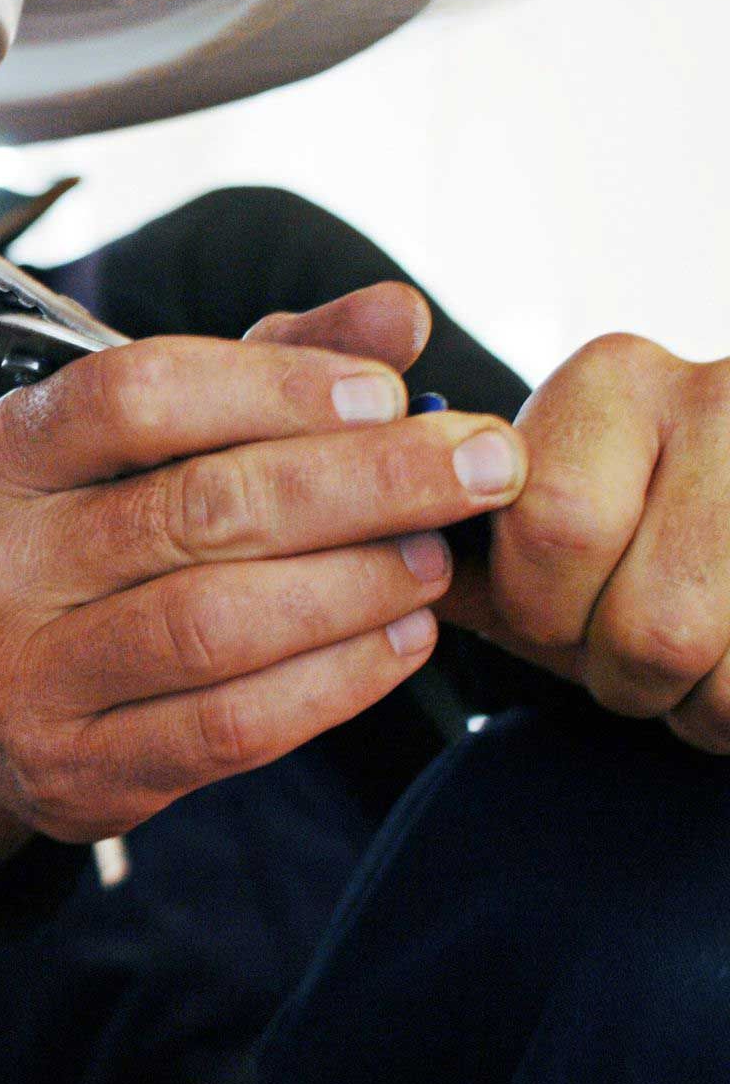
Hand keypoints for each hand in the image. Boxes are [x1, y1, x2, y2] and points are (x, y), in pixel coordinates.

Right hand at [0, 285, 528, 868]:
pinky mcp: (76, 772)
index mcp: (3, 456)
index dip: (274, 388)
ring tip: (438, 559)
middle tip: (478, 467)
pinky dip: (336, 681)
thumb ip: (267, 369)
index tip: (389, 391)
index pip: (134, 396)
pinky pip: (229, 726)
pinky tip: (401, 640)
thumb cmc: (86, 545)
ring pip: (216, 623)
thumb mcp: (144, 446)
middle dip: (362, 483)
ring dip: (356, 585)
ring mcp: (23, 678)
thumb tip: (398, 313)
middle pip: (196, 509)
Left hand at [437, 334, 729, 751]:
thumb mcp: (552, 524)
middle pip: (647, 620)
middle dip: (616, 670)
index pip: (551, 525)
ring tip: (692, 663)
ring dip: (692, 702)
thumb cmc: (638, 542)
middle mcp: (723, 398)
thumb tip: (388, 568)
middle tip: (627, 654)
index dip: (540, 608)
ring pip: (714, 660)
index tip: (553, 609)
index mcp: (613, 381)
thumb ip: (463, 547)